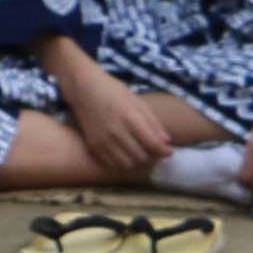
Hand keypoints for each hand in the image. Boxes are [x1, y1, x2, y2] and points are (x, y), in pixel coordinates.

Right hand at [60, 60, 174, 183]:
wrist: (83, 88)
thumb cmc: (113, 91)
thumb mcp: (137, 101)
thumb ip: (152, 123)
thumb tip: (167, 142)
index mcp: (130, 118)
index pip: (152, 144)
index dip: (164, 151)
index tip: (169, 151)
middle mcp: (116, 132)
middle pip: (141, 157)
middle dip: (152, 157)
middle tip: (155, 152)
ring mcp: (103, 141)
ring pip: (127, 164)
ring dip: (138, 162)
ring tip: (141, 153)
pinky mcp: (93, 146)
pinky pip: (112, 164)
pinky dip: (122, 162)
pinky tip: (126, 153)